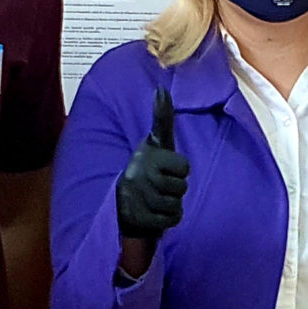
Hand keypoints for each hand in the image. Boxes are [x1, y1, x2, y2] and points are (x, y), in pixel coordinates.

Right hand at [117, 89, 189, 242]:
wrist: (122, 201)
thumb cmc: (147, 167)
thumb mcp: (156, 142)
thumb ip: (162, 117)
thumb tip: (161, 88)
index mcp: (148, 157)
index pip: (185, 167)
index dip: (179, 170)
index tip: (164, 168)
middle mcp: (142, 176)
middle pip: (182, 188)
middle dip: (174, 189)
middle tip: (158, 185)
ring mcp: (140, 199)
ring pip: (177, 205)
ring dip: (171, 204)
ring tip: (155, 198)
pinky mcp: (140, 219)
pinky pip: (172, 220)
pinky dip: (167, 219)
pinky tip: (154, 212)